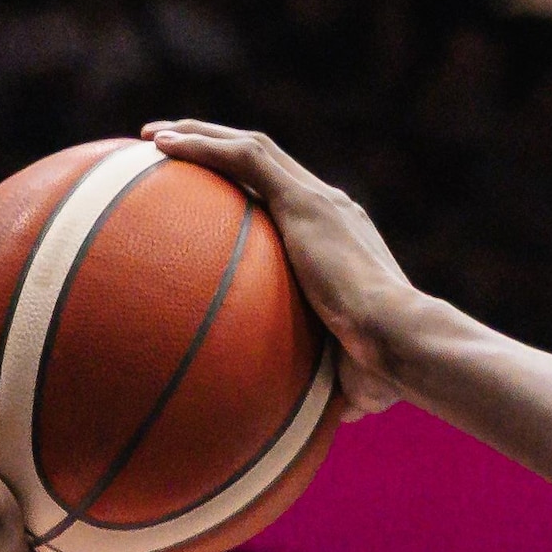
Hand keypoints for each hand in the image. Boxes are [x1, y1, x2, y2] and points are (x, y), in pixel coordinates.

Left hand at [142, 121, 420, 416]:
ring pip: (251, 146)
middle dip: (216, 146)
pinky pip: (245, 159)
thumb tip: (318, 415)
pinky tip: (159, 145)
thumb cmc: (377, 369)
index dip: (248, 188)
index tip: (211, 193)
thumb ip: (326, 377)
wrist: (399, 343)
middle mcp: (331, 207)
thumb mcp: (344, 370)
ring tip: (153, 137)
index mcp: (340, 237)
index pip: (287, 197)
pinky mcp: (305, 201)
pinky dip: (203, 147)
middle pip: (265, 159)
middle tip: (167, 147)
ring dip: (201, 136)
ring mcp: (319, 199)